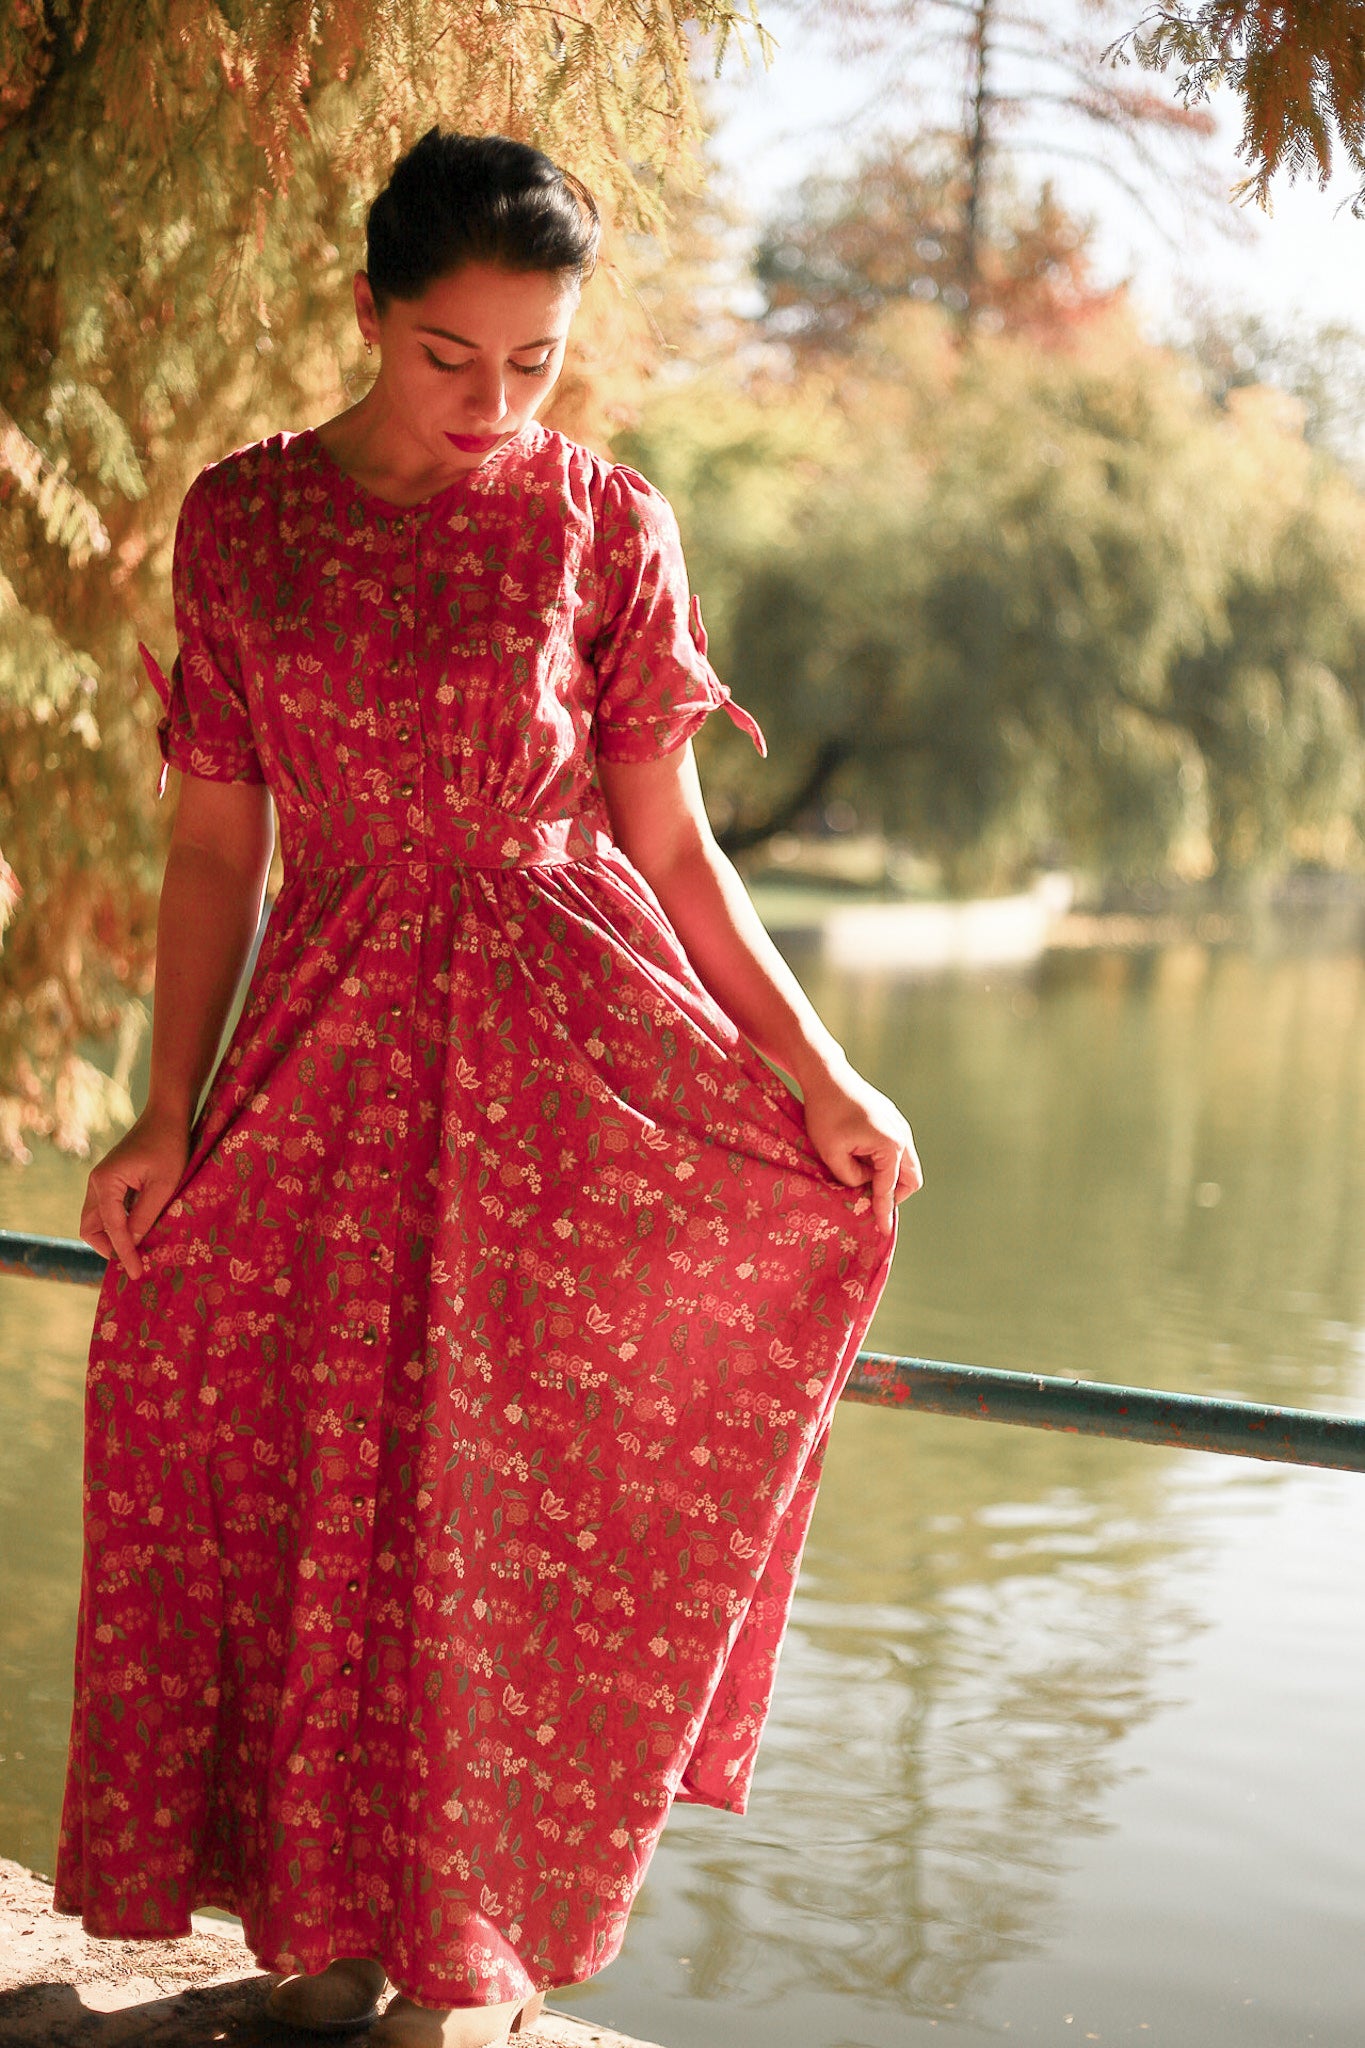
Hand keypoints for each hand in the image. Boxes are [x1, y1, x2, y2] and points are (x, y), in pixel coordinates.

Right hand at [79, 1102, 191, 1280]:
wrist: (166, 1115)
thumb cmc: (169, 1145)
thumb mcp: (164, 1185)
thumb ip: (146, 1215)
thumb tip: (134, 1243)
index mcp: (106, 1182)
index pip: (111, 1228)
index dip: (124, 1252)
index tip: (136, 1272)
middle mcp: (96, 1183)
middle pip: (90, 1227)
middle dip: (108, 1247)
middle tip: (134, 1261)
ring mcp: (102, 1181)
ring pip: (96, 1220)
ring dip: (112, 1237)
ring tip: (138, 1250)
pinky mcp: (111, 1180)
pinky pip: (107, 1210)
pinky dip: (118, 1224)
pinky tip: (139, 1230)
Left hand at [800, 1060, 922, 1234]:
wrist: (827, 1076)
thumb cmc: (826, 1112)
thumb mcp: (831, 1153)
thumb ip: (850, 1178)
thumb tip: (862, 1185)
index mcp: (890, 1145)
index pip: (889, 1188)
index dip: (884, 1211)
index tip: (883, 1231)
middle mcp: (902, 1136)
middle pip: (910, 1180)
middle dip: (893, 1195)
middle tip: (868, 1201)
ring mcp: (900, 1126)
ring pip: (905, 1165)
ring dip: (887, 1177)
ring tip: (858, 1177)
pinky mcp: (892, 1120)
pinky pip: (896, 1151)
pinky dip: (884, 1163)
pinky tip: (860, 1160)